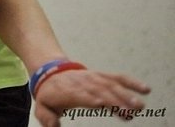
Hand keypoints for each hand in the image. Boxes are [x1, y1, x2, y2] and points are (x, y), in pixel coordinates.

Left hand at [34, 69, 150, 126]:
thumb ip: (47, 118)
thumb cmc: (49, 94)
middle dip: (114, 99)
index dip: (90, 97)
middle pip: (100, 90)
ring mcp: (93, 78)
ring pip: (111, 85)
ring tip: (139, 106)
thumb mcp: (43, 107)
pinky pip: (117, 78)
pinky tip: (145, 89)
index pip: (80, 94)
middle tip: (130, 110)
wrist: (50, 71)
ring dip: (125, 94)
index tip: (102, 103)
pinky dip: (131, 82)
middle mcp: (83, 83)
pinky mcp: (101, 76)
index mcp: (68, 91)